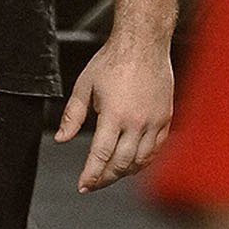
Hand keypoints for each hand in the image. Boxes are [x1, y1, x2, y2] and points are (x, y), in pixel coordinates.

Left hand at [55, 36, 173, 192]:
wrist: (144, 44)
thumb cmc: (114, 60)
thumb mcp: (84, 85)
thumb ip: (72, 115)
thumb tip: (62, 138)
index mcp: (114, 114)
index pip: (101, 156)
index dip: (91, 175)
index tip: (83, 185)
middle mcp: (137, 122)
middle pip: (121, 164)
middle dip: (105, 178)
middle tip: (94, 183)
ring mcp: (154, 122)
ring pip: (141, 160)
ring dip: (124, 172)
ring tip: (111, 174)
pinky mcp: (166, 118)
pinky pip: (156, 149)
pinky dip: (144, 160)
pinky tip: (134, 161)